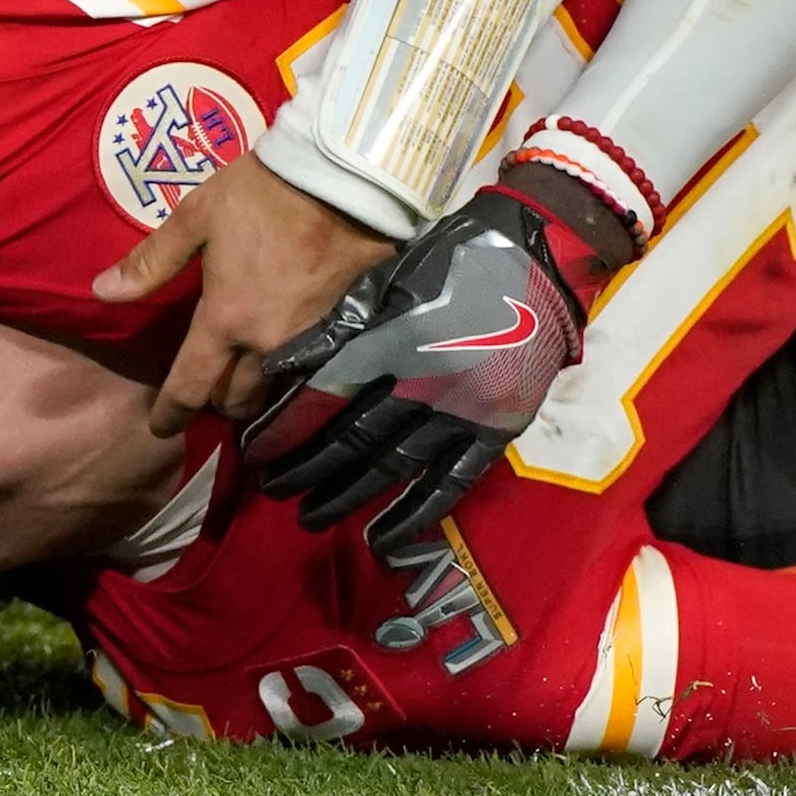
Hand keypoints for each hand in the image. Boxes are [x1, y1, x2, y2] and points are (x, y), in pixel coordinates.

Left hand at [97, 152, 394, 437]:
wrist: (343, 185)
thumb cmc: (262, 197)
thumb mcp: (197, 218)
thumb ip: (151, 261)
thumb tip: (102, 292)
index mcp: (225, 321)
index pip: (191, 386)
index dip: (171, 413)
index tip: (160, 428)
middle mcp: (263, 343)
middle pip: (236, 399)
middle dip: (216, 403)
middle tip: (203, 393)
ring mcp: (301, 338)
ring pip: (269, 386)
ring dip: (249, 392)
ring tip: (235, 379)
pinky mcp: (330, 325)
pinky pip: (295, 364)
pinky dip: (277, 370)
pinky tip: (271, 352)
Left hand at [241, 185, 586, 559]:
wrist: (541, 258)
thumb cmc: (455, 259)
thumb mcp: (389, 277)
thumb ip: (339, 327)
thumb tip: (282, 366)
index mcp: (394, 339)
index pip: (325, 396)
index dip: (286, 427)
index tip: (254, 448)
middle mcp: (425, 382)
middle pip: (352, 438)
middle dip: (305, 467)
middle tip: (270, 488)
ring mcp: (465, 411)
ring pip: (394, 466)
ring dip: (347, 495)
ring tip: (309, 516)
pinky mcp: (498, 430)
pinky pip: (452, 481)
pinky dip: (416, 513)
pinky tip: (382, 537)